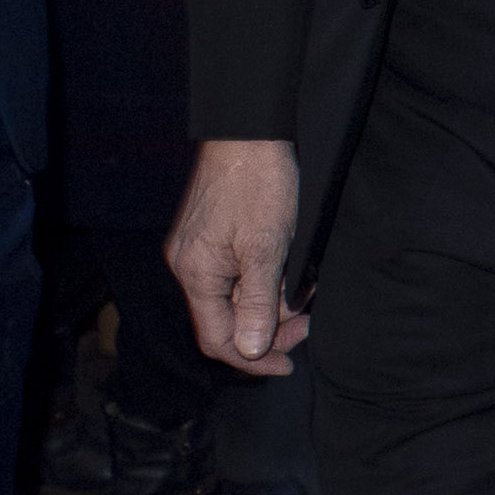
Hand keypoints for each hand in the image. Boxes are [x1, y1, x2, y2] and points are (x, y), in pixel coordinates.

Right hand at [167, 138, 306, 375]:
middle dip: (268, 328)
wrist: (249, 130)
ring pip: (234, 298)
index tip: (287, 364)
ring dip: (270, 304)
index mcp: (195, 273)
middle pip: (226, 321)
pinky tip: (289, 274)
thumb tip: (251, 350)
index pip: (217, 339)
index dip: (252, 358)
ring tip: (303, 292)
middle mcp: (189, 265)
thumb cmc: (258, 183)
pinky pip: (235, 276)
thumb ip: (259, 303)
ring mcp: (198, 250)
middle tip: (306, 322)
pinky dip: (263, 282)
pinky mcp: (211, 236)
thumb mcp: (266, 248)